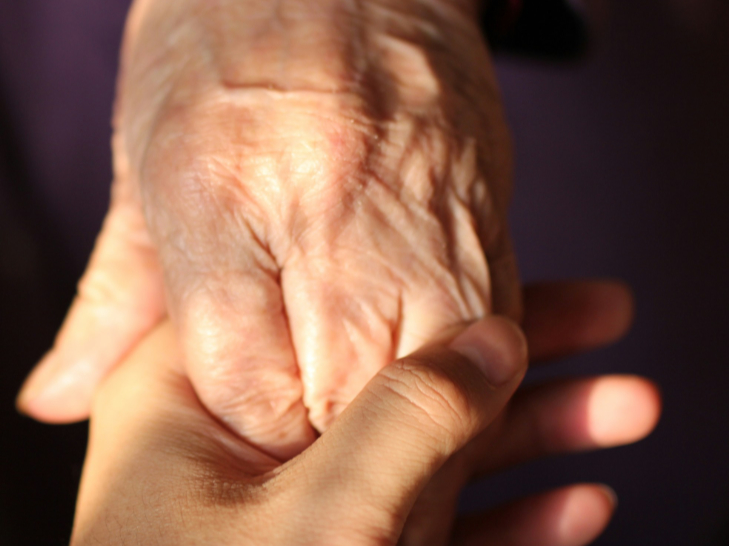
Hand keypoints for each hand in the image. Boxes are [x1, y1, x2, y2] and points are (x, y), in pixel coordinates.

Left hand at [21, 0, 511, 455]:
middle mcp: (325, 193)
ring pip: (441, 366)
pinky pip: (492, 308)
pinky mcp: (487, 185)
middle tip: (314, 460)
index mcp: (214, 185)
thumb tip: (49, 401)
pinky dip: (462, 355)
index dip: (251, 431)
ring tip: (375, 429)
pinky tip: (427, 362)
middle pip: (354, 392)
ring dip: (409, 414)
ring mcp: (418, 188)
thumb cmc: (212, 29)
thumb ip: (111, 297)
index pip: (248, 383)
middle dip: (336, 446)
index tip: (249, 435)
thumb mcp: (139, 153)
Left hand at [72, 281, 659, 545]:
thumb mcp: (311, 516)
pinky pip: (411, 530)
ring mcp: (270, 514)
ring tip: (618, 411)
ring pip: (408, 457)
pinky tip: (571, 505)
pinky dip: (495, 521)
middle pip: (378, 376)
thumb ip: (400, 421)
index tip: (522, 280)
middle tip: (600, 329)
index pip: (307, 305)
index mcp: (182, 399)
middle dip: (505, 370)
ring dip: (523, 443)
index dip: (425, 291)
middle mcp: (225, 447)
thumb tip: (489, 341)